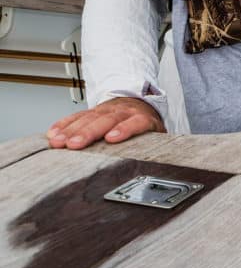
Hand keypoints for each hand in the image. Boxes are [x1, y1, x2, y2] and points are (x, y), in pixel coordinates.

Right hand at [47, 97, 165, 149]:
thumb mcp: (156, 132)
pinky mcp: (92, 111)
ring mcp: (106, 110)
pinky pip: (76, 116)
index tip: (111, 138)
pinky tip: (53, 133)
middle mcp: (122, 111)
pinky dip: (63, 124)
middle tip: (75, 144)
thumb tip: (160, 165)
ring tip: (59, 142)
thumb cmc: (146, 122)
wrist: (139, 101)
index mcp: (142, 117)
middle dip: (89, 132)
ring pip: (88, 118)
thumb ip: (157, 146)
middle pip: (105, 120)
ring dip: (71, 130)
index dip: (124, 129)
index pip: (135, 122)